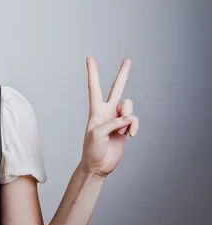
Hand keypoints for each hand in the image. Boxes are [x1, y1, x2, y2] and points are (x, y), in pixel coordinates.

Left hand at [79, 56, 139, 178]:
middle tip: (128, 60)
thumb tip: (127, 118)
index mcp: (95, 110)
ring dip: (129, 118)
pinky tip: (130, 136)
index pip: (94, 87)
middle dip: (123, 74)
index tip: (89, 58)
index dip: (92, 73)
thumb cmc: (92, 150)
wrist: (99, 166)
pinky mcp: (125, 128)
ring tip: (123, 131)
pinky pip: (134, 120)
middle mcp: (107, 111)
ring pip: (129, 107)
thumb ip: (112, 123)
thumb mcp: (97, 135)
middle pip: (116, 89)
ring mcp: (117, 119)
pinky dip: (134, 127)